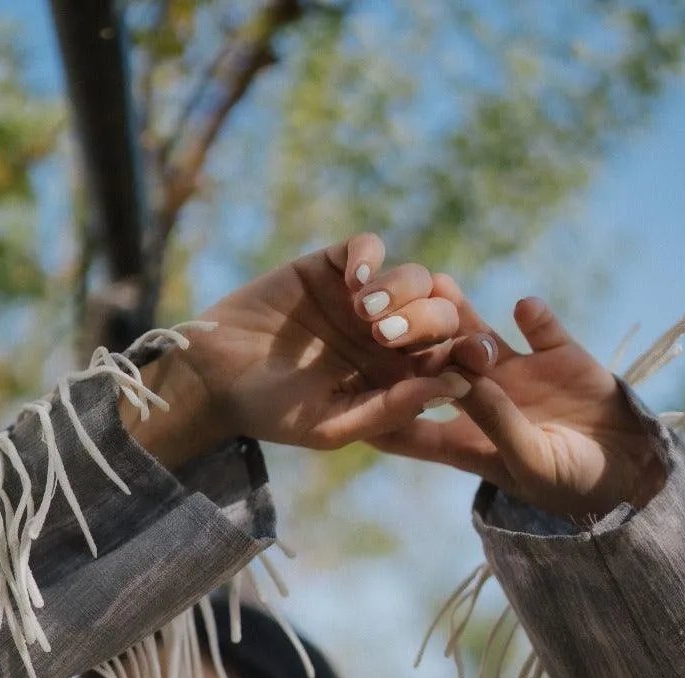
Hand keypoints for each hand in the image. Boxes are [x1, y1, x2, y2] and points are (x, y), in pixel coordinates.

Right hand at [127, 235, 466, 464]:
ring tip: (365, 312)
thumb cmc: (272, 414)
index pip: (452, 359)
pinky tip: (353, 280)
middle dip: (428, 321)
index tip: (472, 354)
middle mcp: (390, 337)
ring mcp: (363, 299)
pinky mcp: (332, 266)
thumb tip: (456, 386)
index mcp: (399, 379)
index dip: (470, 352)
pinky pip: (368, 246)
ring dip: (401, 290)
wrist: (213, 377)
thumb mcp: (332, 425)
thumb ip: (391, 409)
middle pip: (441, 314)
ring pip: (414, 276)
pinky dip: (369, 257)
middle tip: (388, 335)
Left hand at [372, 286, 666, 519]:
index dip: (379, 407)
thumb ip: (495, 420)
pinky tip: (526, 306)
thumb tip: (461, 379)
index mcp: (466, 438)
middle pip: (438, 365)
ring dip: (460, 313)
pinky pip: (542, 327)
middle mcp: (485, 400)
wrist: (627, 474)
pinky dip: (536, 317)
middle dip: (412, 339)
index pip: (411, 422)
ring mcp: (521, 375)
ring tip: (439, 283)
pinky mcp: (559, 355)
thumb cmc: (570, 484)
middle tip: (383, 311)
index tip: (342, 387)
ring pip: (480, 335)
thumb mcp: (527, 459)